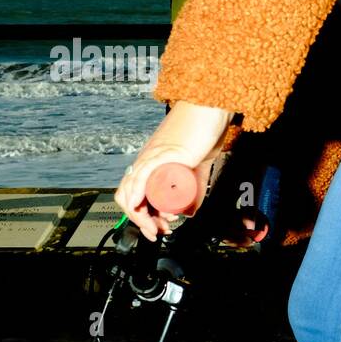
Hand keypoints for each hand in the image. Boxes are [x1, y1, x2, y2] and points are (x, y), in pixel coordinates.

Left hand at [115, 101, 232, 240]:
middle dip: (140, 221)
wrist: (212, 109)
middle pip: (128, 194)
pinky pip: (143, 174)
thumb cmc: (205, 131)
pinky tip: (138, 206)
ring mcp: (154, 155)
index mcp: (151, 163)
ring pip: (134, 189)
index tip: (156, 230)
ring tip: (159, 225)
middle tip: (157, 232)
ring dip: (142, 214)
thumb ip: (195, 186)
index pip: (134, 193)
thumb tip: (190, 210)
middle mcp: (147, 160)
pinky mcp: (164, 153)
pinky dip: (137, 192)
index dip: (140, 216)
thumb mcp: (198, 167)